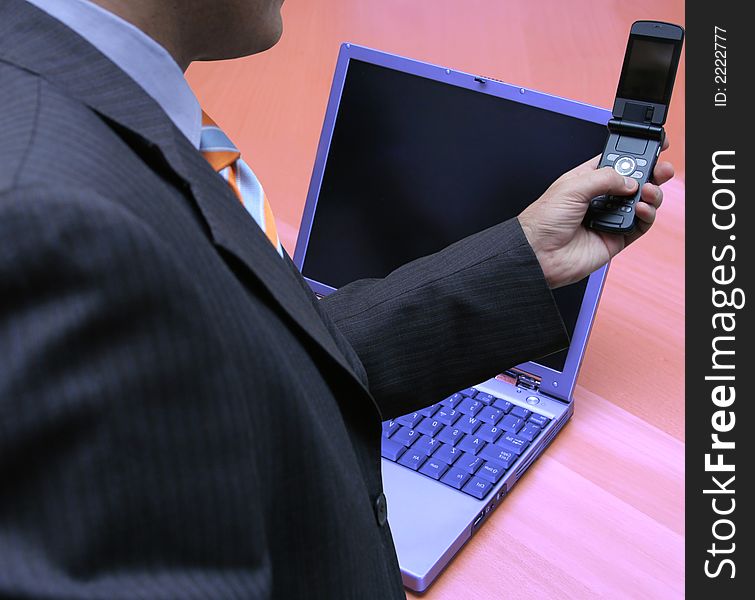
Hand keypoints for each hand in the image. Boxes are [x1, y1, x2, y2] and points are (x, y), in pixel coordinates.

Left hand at [518, 140, 673, 288]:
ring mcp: (609, 218)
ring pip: (642, 202)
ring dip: (651, 194)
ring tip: (648, 190)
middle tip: (661, 169)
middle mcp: (600, 198)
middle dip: (651, 173)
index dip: (635, 154)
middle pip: (634, 181)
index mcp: (586, 180)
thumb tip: (630, 180)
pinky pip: (640, 225)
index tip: (653, 146)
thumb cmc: (542, 222)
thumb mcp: (572, 187)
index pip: (617, 162)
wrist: (537, 254)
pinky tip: (641, 208)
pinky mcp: (616, 238)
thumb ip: (605, 178)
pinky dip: (647, 215)